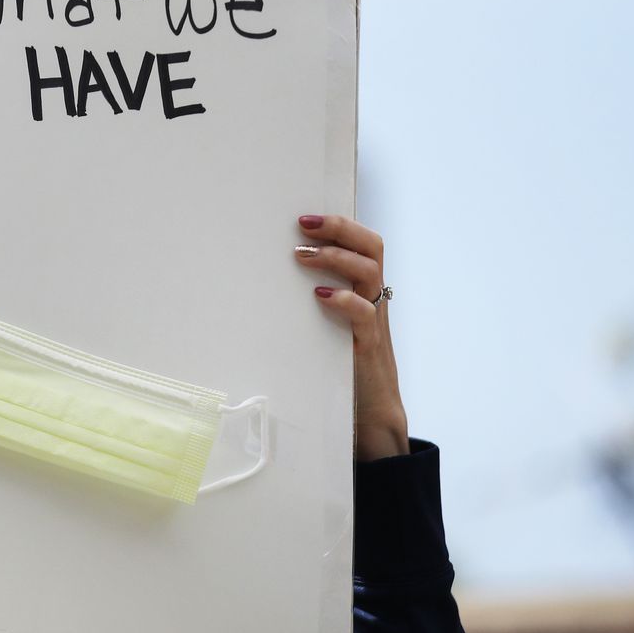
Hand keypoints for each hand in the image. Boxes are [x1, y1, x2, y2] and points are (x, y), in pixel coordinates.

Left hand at [295, 215, 409, 460]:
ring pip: (370, 273)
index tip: (304, 217)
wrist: (369, 415)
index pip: (365, 243)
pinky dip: (344, 300)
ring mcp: (374, 322)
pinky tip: (320, 296)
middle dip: (340, 228)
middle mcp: (373, 300)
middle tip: (303, 224)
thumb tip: (259, 282)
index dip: (341, 224)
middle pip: (372, 247)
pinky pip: (365, 315)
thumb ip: (305, 304)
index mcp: (364, 291)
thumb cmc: (338, 367)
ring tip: (302, 255)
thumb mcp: (323, 328)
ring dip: (335, 258)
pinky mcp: (369, 347)